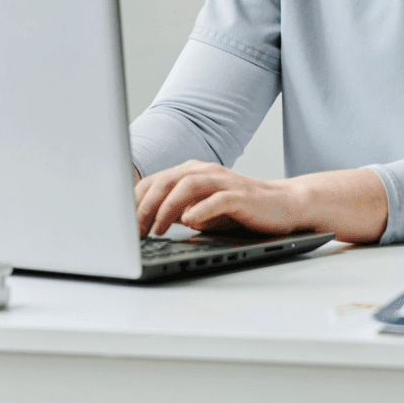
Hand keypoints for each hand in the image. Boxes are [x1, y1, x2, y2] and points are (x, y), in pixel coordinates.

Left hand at [134, 160, 305, 236]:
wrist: (283, 206)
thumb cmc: (240, 210)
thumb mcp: (201, 210)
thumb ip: (176, 211)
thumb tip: (144, 223)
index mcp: (191, 172)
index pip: (153, 181)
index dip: (134, 201)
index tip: (121, 224)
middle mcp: (204, 171)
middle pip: (165, 181)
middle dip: (144, 206)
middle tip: (134, 231)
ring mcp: (223, 181)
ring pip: (185, 186)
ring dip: (166, 209)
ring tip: (155, 230)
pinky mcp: (241, 195)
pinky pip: (216, 199)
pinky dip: (200, 210)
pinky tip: (189, 223)